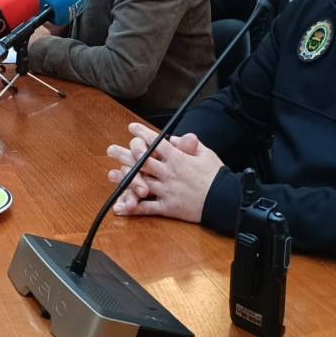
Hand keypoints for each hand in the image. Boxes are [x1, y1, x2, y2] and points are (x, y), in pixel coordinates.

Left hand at [105, 122, 222, 222]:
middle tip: (111, 149)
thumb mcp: (206, 154)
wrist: (225, 201)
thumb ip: (189, 145)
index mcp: (178, 158)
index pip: (156, 143)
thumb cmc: (217, 176)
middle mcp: (169, 173)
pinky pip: (147, 208)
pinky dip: (133, 208)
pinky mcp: (168, 207)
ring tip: (110, 174)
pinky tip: (120, 207)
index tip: (132, 128)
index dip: (143, 134)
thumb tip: (176, 138)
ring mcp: (167, 191)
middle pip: (142, 161)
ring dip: (123, 178)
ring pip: (140, 183)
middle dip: (125, 154)